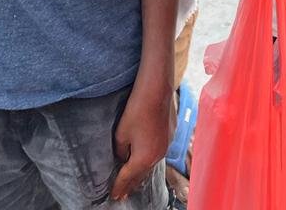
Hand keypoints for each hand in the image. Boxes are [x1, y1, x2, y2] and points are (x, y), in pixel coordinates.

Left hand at [111, 82, 171, 201]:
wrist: (157, 89)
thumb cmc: (136, 109)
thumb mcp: (121, 133)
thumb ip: (121, 151)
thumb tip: (124, 156)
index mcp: (143, 158)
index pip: (127, 178)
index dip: (119, 187)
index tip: (114, 196)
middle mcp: (158, 155)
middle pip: (141, 175)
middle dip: (131, 184)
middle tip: (123, 194)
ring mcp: (167, 144)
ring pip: (151, 164)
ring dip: (142, 172)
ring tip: (135, 180)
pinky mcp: (171, 133)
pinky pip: (158, 151)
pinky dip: (150, 158)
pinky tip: (147, 156)